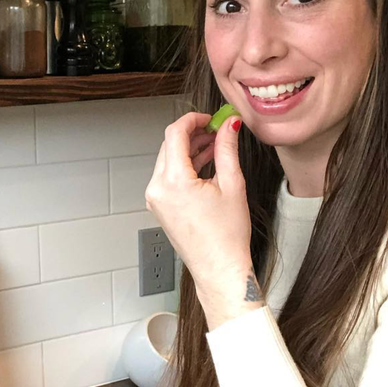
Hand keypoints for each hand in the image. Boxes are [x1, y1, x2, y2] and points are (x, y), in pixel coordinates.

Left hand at [145, 112, 262, 326]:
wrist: (219, 268)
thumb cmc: (226, 237)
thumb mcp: (232, 185)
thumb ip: (227, 149)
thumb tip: (228, 126)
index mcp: (173, 181)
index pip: (175, 134)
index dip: (193, 120)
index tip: (210, 118)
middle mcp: (157, 188)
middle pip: (169, 145)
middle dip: (193, 134)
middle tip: (217, 129)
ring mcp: (155, 198)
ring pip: (168, 160)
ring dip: (189, 149)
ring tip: (216, 145)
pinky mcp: (158, 205)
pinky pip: (168, 176)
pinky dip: (184, 166)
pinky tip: (205, 164)